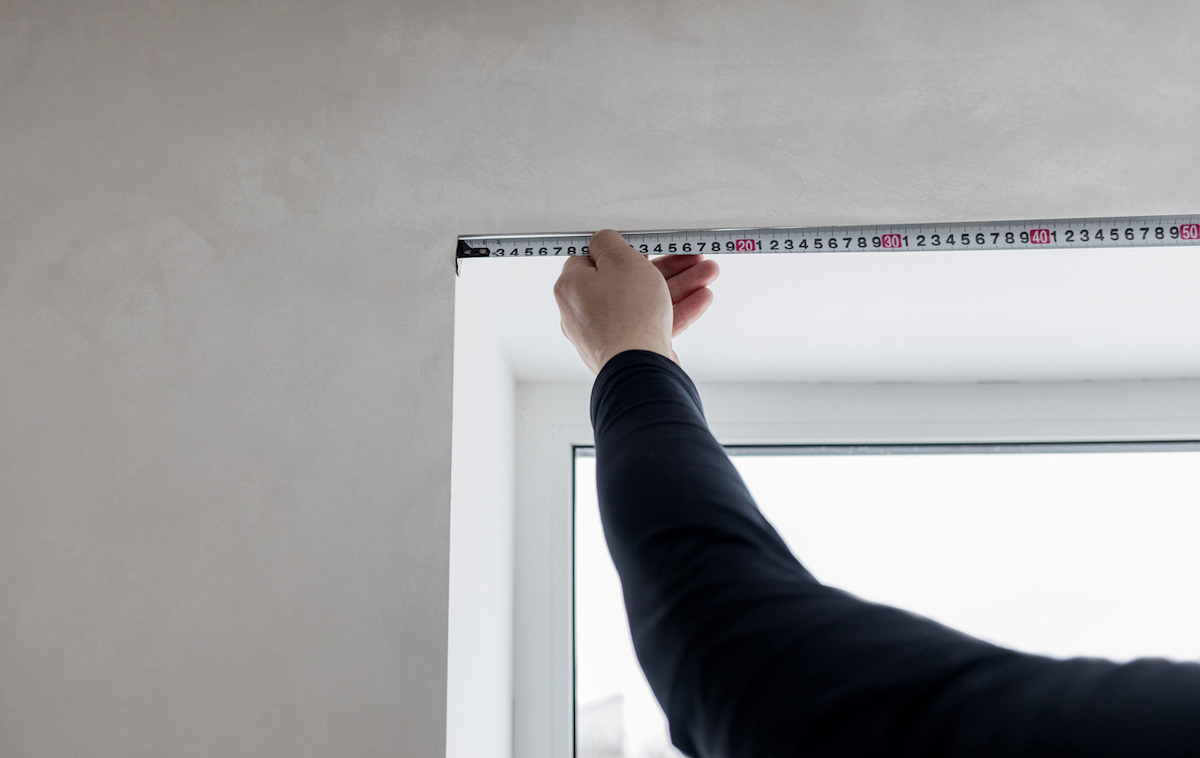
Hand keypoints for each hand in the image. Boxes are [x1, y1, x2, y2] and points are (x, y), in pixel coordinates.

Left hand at [553, 229, 718, 373]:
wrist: (639, 369)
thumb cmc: (627, 314)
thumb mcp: (621, 259)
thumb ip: (610, 242)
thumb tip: (603, 241)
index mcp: (572, 286)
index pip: (592, 258)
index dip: (622, 248)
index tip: (646, 245)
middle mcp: (582, 311)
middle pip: (626, 279)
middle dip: (666, 267)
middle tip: (692, 259)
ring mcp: (604, 333)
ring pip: (643, 301)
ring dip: (678, 285)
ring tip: (708, 274)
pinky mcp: (625, 349)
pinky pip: (649, 323)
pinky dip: (673, 310)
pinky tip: (701, 299)